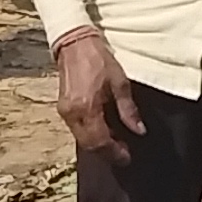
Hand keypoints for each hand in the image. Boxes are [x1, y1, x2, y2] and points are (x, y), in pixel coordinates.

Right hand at [52, 27, 145, 157]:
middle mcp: (73, 114)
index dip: (115, 152)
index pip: (100, 141)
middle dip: (107, 153)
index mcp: (87, 108)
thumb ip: (128, 110)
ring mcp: (65, 112)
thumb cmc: (99, 60)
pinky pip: (77, 130)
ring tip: (116, 142)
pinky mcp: (62, 108)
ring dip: (98, 145)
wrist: (74, 44)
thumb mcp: (120, 83)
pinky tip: (103, 130)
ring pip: (82, 140)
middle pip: (89, 145)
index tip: (127, 157)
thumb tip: (138, 130)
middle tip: (123, 153)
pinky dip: (90, 135)